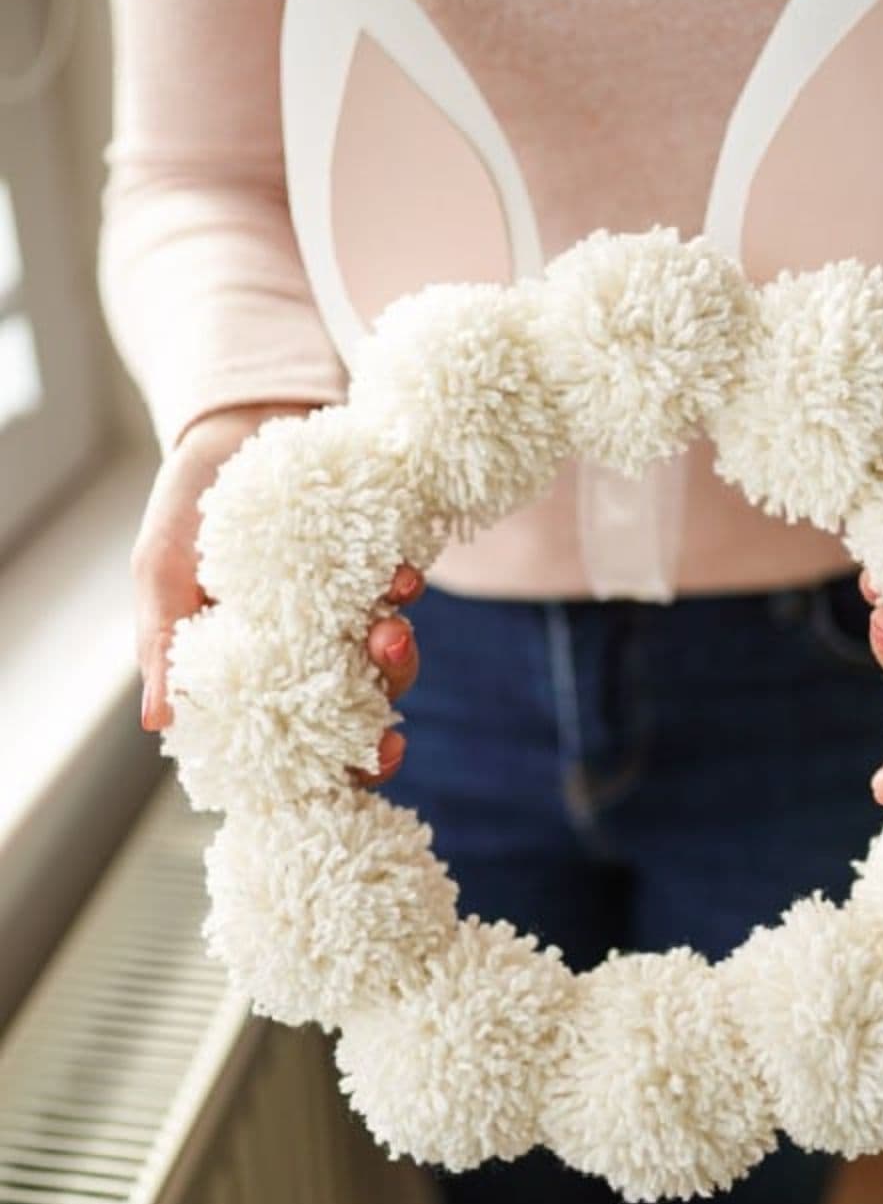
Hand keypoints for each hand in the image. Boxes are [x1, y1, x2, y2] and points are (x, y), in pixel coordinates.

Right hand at [132, 401, 423, 785]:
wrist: (239, 421)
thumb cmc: (189, 505)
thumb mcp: (162, 571)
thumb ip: (164, 644)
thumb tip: (156, 724)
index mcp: (256, 668)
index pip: (294, 741)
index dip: (328, 772)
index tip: (346, 782)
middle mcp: (310, 649)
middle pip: (354, 716)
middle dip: (375, 736)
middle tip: (387, 739)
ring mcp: (351, 609)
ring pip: (389, 660)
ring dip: (396, 660)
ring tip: (388, 633)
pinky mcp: (381, 563)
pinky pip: (405, 592)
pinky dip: (405, 592)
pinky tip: (400, 579)